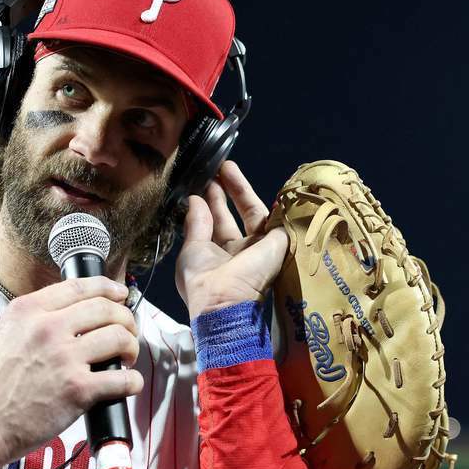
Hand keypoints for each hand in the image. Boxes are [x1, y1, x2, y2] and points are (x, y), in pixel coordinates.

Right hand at [0, 276, 142, 468]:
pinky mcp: (77, 389)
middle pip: (106, 309)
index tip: (121, 295)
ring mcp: (64, 358)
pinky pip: (121, 379)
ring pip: (118, 337)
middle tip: (128, 333)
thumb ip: (35, 319)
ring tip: (126, 358)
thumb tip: (71, 313)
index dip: (109, 288)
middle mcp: (48, 328)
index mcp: (29, 311)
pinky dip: (132, 381)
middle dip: (126, 319)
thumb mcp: (5, 334)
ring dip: (131, 347)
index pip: (80, 286)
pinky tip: (128, 384)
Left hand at [176, 160, 288, 317]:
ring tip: (227, 167)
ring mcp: (260, 246)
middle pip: (235, 215)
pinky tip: (258, 183)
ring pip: (253, 212)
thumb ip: (196, 224)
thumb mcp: (191, 250)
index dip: (211, 203)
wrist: (224, 301)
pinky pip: (275, 217)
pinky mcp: (277, 243)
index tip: (203, 184)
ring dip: (240, 189)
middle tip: (216, 170)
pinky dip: (266, 200)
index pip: (217, 224)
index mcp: (219, 256)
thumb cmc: (201, 281)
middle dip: (225, 192)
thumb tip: (195, 199)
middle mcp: (241, 251)